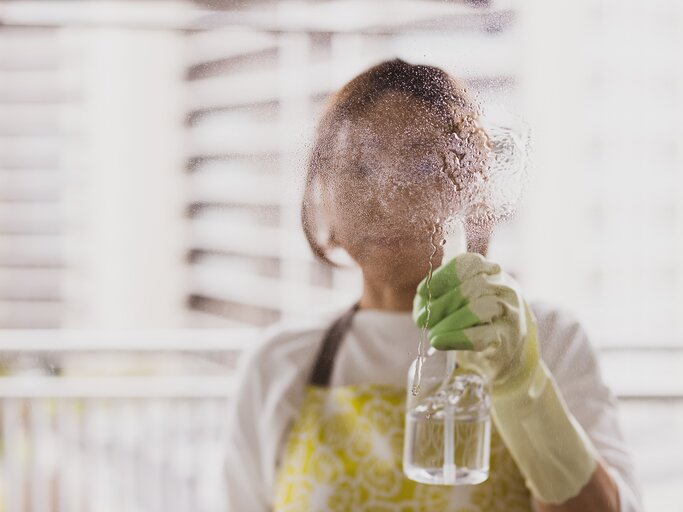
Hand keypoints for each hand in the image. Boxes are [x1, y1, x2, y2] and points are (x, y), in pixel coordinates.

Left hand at [412, 252, 536, 390]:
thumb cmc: (475, 317)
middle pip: (474, 287)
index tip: (421, 292)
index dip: (443, 277)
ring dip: (450, 322)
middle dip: (442, 304)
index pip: (470, 263)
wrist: (507, 346)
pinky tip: (440, 341)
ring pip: (482, 308)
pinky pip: (483, 335)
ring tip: (432, 335)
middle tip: (422, 320)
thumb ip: (437, 298)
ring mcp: (509, 312)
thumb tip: (420, 311)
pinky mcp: (507, 338)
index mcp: (490, 271)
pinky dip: (457, 338)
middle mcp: (503, 287)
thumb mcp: (459, 299)